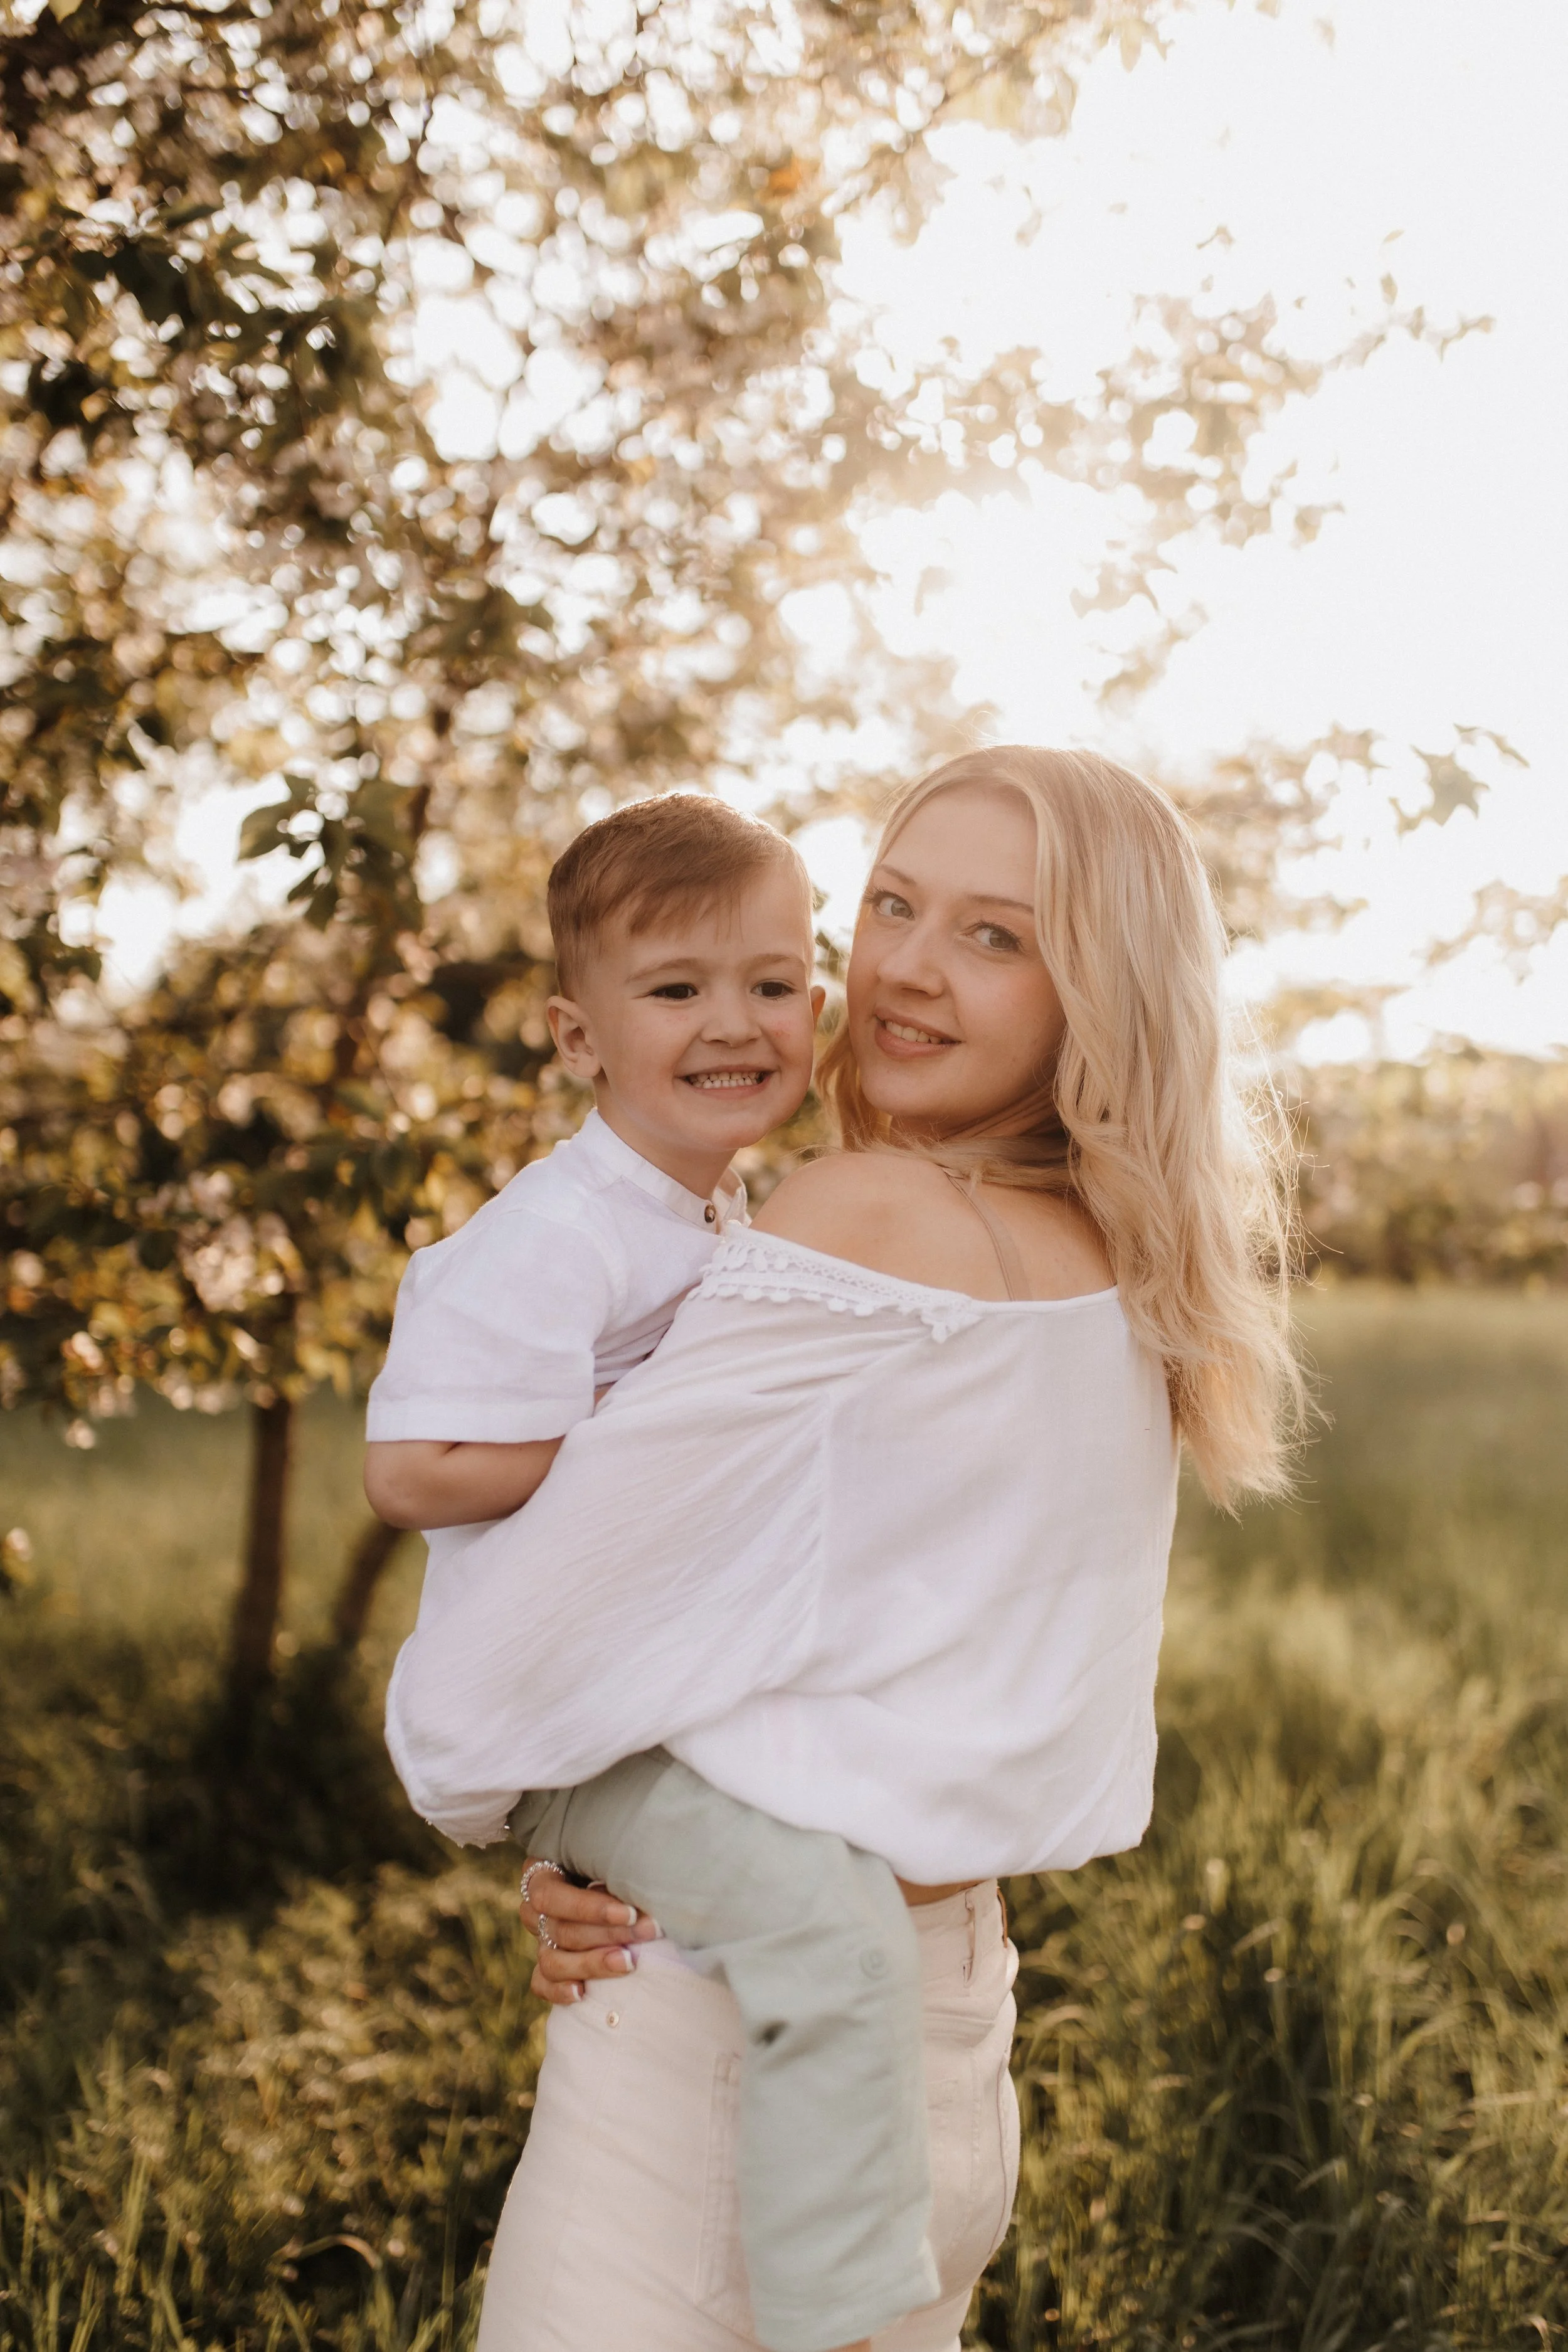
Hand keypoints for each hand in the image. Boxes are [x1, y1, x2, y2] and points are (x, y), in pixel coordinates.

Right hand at [519, 1861, 660, 2004]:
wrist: (618, 1887)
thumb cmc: (615, 1863)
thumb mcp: (609, 1857)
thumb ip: (612, 1869)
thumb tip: (637, 1889)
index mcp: (541, 1874)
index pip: (552, 1897)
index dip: (590, 1909)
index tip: (630, 1914)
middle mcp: (535, 1910)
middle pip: (559, 1930)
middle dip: (607, 1934)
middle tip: (645, 1934)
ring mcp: (540, 1941)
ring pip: (551, 1961)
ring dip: (591, 1964)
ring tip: (627, 1963)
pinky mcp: (546, 1968)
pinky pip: (541, 1984)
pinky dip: (559, 1991)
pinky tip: (582, 1993)